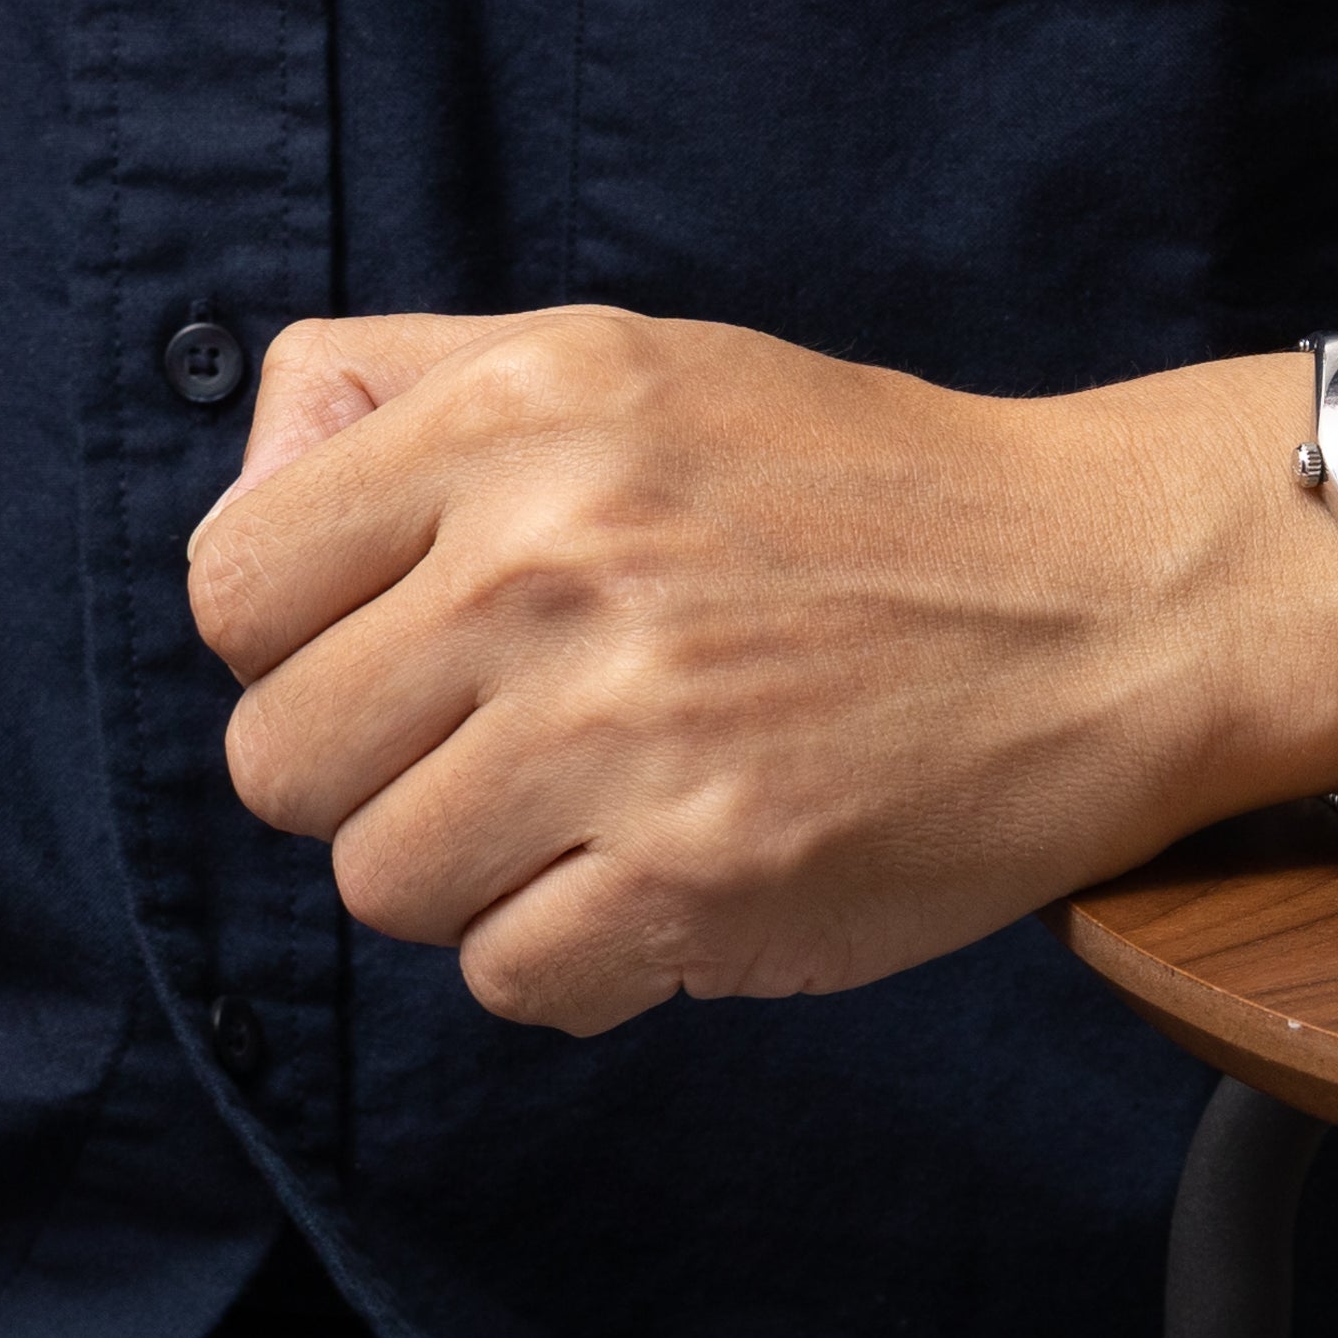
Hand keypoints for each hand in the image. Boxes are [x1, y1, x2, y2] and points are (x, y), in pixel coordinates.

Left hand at [186, 307, 1337, 1032]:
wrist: (1106, 594)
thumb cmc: (858, 486)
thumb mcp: (636, 357)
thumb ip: (412, 385)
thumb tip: (247, 479)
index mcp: (526, 407)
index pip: (231, 584)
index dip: (298, 637)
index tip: (408, 644)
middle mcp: (557, 553)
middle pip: (276, 758)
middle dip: (378, 770)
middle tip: (516, 735)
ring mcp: (629, 721)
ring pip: (381, 883)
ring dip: (479, 869)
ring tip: (610, 797)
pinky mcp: (704, 872)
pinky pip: (507, 981)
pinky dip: (579, 954)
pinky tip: (673, 870)